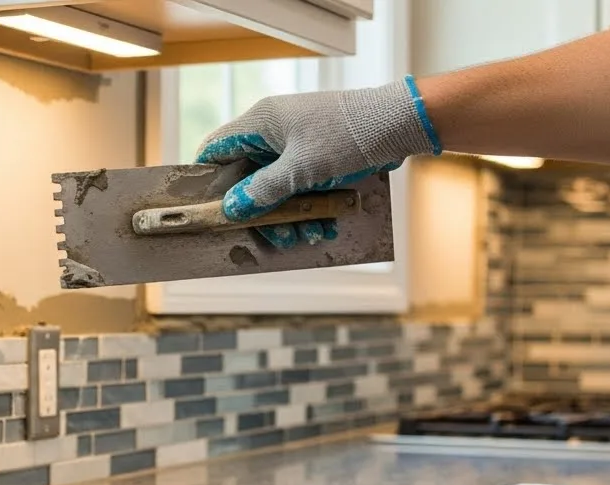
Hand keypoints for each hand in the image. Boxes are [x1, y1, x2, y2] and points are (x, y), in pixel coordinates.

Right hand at [194, 76, 441, 246]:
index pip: (216, 150)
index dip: (209, 182)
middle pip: (249, 179)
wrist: (399, 124)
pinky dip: (310, 208)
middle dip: (264, 212)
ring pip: (278, 189)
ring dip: (291, 217)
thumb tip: (231, 208)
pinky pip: (301, 188)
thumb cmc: (347, 135)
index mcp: (260, 123)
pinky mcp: (317, 157)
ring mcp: (296, 145)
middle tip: (278, 237)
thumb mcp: (300, 169)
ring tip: (311, 234)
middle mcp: (273, 132)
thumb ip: (262, 190)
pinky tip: (327, 224)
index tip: (212, 211)